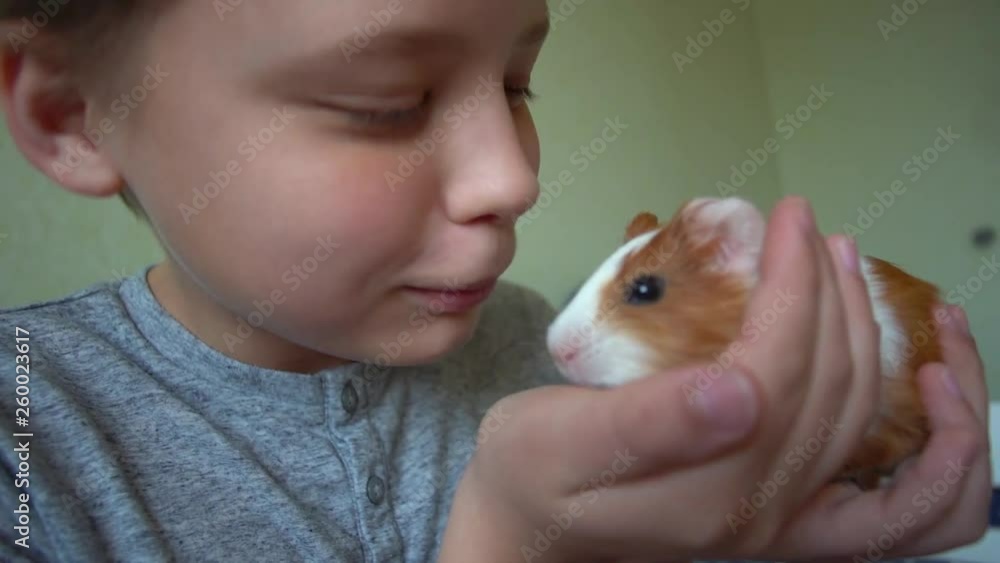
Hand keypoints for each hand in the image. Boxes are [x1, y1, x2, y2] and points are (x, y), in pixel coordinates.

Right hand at [439, 197, 990, 562]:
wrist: (526, 535)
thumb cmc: (528, 476)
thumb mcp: (558, 441)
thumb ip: (648, 424)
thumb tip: (740, 389)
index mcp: (709, 494)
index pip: (779, 371)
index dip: (792, 286)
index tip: (784, 217)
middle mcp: (762, 517)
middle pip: (831, 390)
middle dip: (830, 293)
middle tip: (809, 224)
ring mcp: (780, 526)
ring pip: (859, 423)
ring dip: (868, 334)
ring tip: (845, 263)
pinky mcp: (783, 521)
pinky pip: (890, 499)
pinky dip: (932, 451)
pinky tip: (934, 389)